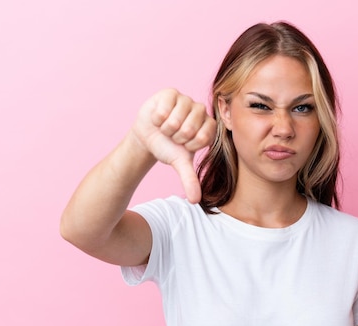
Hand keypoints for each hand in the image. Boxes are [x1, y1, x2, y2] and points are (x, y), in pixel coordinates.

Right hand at [130, 88, 215, 202]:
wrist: (148, 136)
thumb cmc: (168, 147)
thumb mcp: (179, 163)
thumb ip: (190, 180)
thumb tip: (195, 201)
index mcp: (209, 125)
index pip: (203, 137)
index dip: (189, 145)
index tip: (184, 145)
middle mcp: (200, 110)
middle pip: (189, 129)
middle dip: (176, 137)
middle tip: (173, 136)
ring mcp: (186, 99)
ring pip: (176, 120)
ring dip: (166, 128)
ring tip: (165, 127)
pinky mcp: (171, 93)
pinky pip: (165, 109)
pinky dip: (158, 118)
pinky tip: (158, 118)